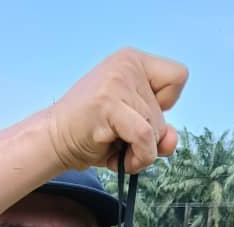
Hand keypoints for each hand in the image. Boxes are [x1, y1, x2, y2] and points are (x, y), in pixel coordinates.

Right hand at [48, 48, 188, 174]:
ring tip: (115, 148)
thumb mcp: (134, 128)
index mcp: (133, 60)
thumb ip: (158, 132)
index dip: (166, 104)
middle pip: (165, 113)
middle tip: (120, 138)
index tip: (139, 112)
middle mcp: (127, 64)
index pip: (178, 76)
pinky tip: (119, 159)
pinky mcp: (109, 103)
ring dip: (140, 151)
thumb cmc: (94, 133)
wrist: (55, 141)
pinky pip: (144, 137)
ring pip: (155, 128)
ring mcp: (118, 81)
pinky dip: (139, 157)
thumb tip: (171, 140)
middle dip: (147, 137)